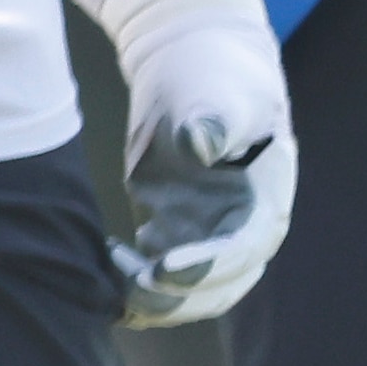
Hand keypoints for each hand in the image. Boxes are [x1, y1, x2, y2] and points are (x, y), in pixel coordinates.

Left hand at [76, 0, 293, 326]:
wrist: (194, 67)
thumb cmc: (214, 74)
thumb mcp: (217, 91)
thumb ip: (213, 118)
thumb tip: (202, 141)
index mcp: (265, 202)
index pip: (243, 249)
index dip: (207, 265)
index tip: (164, 267)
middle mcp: (244, 231)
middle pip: (217, 286)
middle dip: (174, 296)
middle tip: (125, 284)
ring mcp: (210, 236)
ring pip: (188, 293)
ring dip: (151, 298)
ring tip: (107, 273)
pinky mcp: (177, 234)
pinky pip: (158, 277)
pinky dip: (133, 283)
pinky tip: (101, 265)